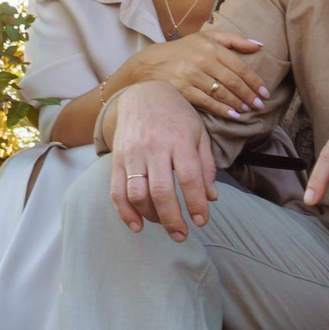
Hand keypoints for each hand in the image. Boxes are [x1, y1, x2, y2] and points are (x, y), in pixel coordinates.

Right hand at [106, 80, 219, 238]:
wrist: (143, 94)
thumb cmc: (177, 116)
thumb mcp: (199, 134)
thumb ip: (206, 166)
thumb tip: (211, 198)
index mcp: (180, 140)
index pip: (189, 178)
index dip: (196, 204)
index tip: (202, 221)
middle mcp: (154, 147)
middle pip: (161, 191)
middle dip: (173, 219)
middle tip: (182, 235)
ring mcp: (132, 153)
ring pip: (137, 194)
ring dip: (151, 216)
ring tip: (165, 225)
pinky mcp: (117, 159)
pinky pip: (117, 191)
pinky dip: (125, 212)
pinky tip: (137, 225)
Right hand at [116, 29, 267, 120]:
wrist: (150, 64)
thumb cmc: (184, 50)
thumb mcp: (207, 37)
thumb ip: (234, 39)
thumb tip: (260, 45)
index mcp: (211, 46)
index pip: (240, 66)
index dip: (255, 81)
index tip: (265, 92)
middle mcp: (202, 59)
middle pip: (233, 81)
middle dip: (249, 95)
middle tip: (260, 105)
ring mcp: (191, 75)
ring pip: (221, 92)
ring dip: (238, 103)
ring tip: (248, 110)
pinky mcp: (181, 89)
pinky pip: (207, 102)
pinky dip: (222, 109)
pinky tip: (232, 115)